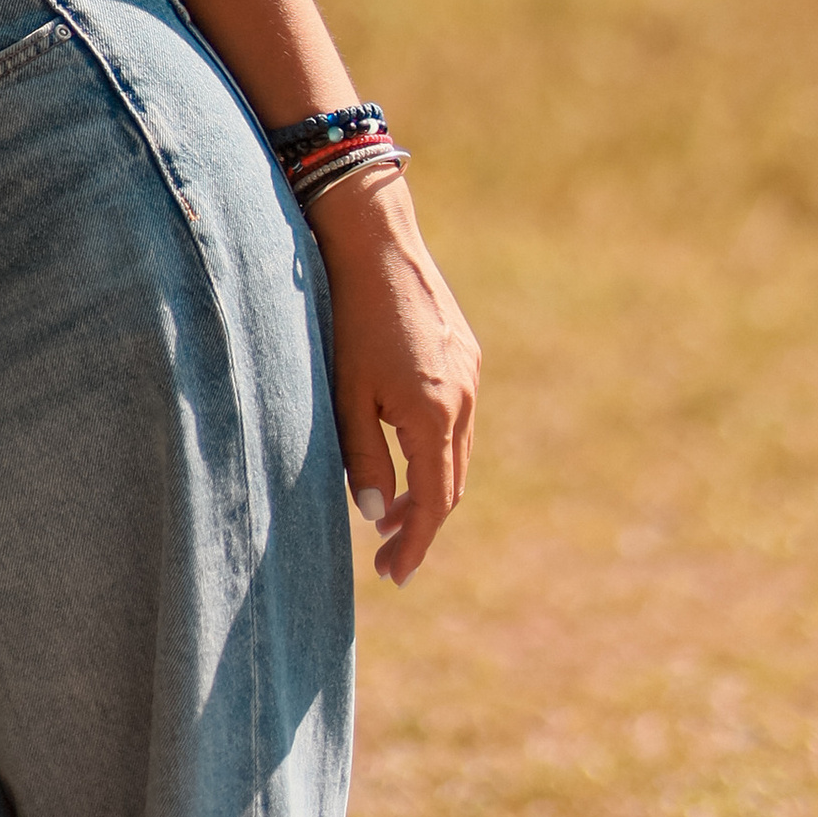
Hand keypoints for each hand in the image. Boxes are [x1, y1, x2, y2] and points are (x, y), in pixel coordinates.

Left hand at [308, 166, 479, 585]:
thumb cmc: (351, 317)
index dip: (414, 544)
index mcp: (435, 415)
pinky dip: (437, 451)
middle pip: (451, 484)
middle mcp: (464, 398)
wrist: (376, 240)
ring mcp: (470, 374)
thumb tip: (374, 513)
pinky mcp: (466, 354)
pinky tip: (406, 454)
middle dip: (421, 524)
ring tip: (389, 514)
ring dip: (430, 488)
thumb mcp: (347, 395)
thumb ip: (363, 458)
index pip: (432, 502)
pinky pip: (460, 420)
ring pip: (458, 453)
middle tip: (387, 555)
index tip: (394, 576)